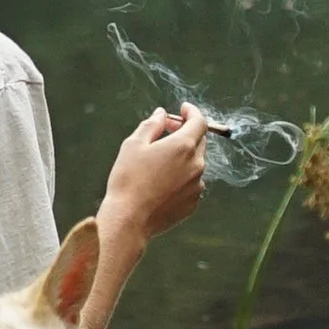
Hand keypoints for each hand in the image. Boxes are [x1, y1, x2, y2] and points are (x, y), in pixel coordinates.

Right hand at [101, 104, 209, 243]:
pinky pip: (191, 183)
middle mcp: (196, 165)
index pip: (200, 121)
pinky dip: (181, 177)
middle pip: (199, 141)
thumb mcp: (134, 144)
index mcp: (184, 146)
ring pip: (195, 163)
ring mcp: (196, 186)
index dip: (192, 112)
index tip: (183, 109)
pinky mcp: (192, 203)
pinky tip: (161, 183)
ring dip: (183, 157)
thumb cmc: (128, 179)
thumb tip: (162, 114)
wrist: (129, 219)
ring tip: (158, 162)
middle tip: (167, 131)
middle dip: (186, 132)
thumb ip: (152, 125)